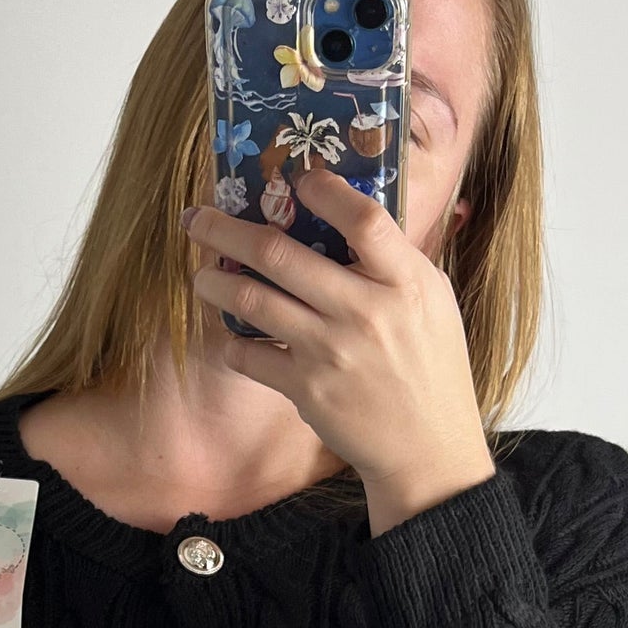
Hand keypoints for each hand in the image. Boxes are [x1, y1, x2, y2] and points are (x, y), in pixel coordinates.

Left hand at [183, 165, 494, 532]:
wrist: (427, 448)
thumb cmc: (431, 366)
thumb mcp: (431, 301)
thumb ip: (392, 261)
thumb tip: (344, 214)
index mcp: (405, 282)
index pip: (363, 220)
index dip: (325, 191)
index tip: (298, 179)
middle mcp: (365, 312)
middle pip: (281, 254)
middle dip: (226, 230)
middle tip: (196, 218)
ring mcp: (330, 351)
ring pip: (252, 302)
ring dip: (215, 282)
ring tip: (201, 274)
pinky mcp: (305, 389)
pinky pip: (249, 356)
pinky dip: (233, 342)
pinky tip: (232, 335)